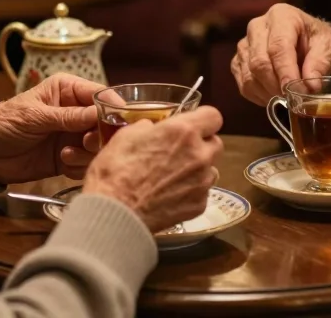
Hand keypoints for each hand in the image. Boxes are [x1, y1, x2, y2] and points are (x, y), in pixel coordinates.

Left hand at [0, 73, 103, 184]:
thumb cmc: (4, 123)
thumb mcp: (35, 116)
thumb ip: (68, 116)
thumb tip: (99, 114)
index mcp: (68, 90)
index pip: (100, 94)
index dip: (113, 106)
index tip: (119, 121)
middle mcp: (76, 111)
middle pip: (105, 121)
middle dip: (100, 134)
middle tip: (88, 142)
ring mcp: (74, 135)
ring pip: (99, 144)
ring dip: (88, 153)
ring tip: (67, 155)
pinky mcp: (70, 157)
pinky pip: (87, 162)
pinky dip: (79, 166)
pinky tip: (62, 164)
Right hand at [83, 106, 223, 232]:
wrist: (114, 214)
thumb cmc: (115, 171)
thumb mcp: (126, 136)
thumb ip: (147, 127)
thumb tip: (152, 128)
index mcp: (183, 131)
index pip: (213, 116)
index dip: (202, 119)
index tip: (191, 125)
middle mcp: (200, 155)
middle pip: (216, 143)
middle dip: (201, 144)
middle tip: (180, 151)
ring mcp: (202, 182)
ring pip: (211, 169)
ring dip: (198, 169)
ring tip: (174, 176)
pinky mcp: (200, 205)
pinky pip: (202, 192)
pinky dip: (191, 191)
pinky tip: (170, 196)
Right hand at [231, 3, 330, 104]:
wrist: (307, 41)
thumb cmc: (318, 41)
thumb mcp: (329, 46)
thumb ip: (321, 63)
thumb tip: (311, 86)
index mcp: (281, 16)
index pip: (278, 46)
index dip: (285, 71)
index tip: (296, 91)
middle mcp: (257, 27)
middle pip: (259, 62)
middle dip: (277, 85)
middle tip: (295, 100)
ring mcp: (245, 44)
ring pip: (249, 75)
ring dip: (268, 93)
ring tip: (288, 99)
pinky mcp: (239, 61)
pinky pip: (243, 84)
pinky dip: (259, 96)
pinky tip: (275, 96)